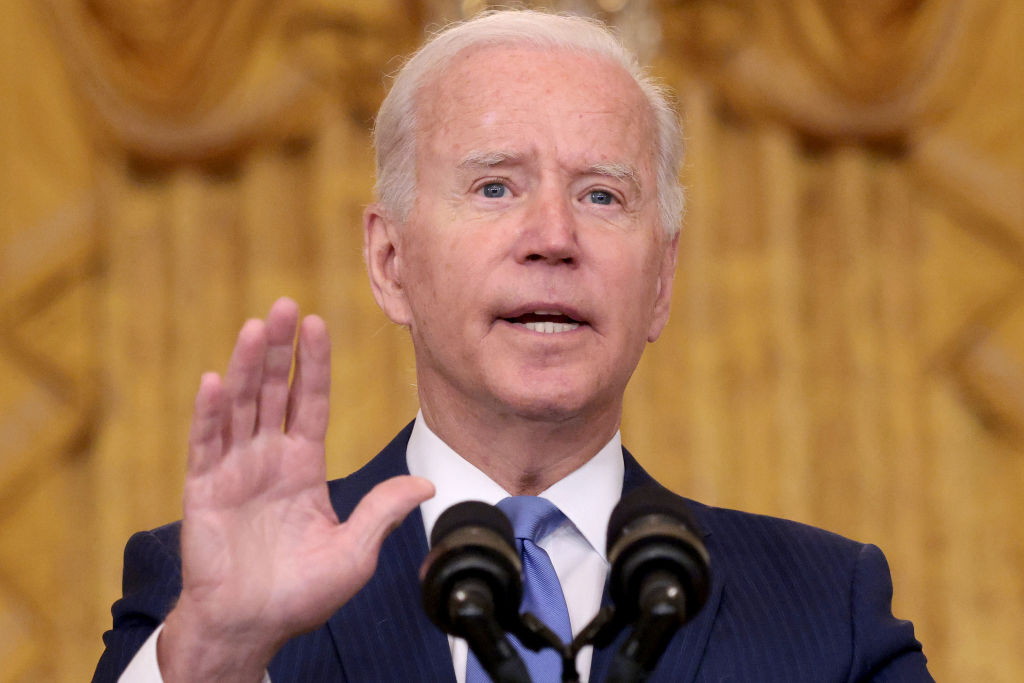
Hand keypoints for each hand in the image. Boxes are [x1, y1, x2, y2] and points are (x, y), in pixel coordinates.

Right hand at [157, 298, 433, 681]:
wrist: (251, 627)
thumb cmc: (300, 594)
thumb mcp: (354, 551)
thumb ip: (382, 512)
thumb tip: (426, 485)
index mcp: (303, 467)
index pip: (312, 403)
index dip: (315, 364)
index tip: (318, 324)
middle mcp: (268, 460)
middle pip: (274, 392)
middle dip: (279, 350)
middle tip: (284, 306)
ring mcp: (234, 471)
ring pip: (240, 407)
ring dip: (245, 367)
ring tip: (254, 327)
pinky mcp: (203, 490)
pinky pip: (205, 445)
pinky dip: (209, 413)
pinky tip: (214, 381)